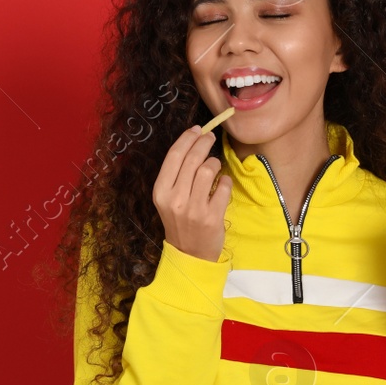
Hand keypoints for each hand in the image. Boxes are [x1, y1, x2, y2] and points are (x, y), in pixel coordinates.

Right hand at [153, 125, 232, 262]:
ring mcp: (193, 209)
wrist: (189, 254)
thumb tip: (192, 142)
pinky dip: (225, 182)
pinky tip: (222, 185)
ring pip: (207, 170)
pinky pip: (223, 187)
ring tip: (214, 166)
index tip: (197, 130)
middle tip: (210, 137)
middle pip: (192, 159)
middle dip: (203, 143)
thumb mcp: (168, 199)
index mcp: (161, 192)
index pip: (174, 156)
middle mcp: (174, 199)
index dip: (187, 138)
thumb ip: (176, 175)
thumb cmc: (180, 222)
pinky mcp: (212, 217)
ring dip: (214, 163)